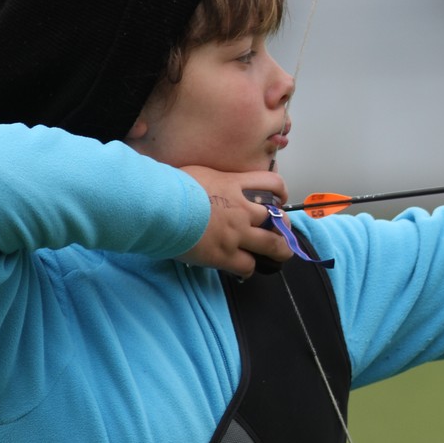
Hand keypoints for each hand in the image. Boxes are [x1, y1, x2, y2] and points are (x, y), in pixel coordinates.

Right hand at [176, 167, 293, 276]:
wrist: (158, 206)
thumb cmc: (171, 186)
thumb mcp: (200, 173)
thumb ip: (215, 181)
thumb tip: (212, 186)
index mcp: (235, 185)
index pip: (272, 184)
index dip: (281, 192)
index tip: (279, 200)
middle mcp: (241, 210)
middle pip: (279, 219)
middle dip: (284, 227)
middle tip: (280, 232)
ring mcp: (235, 233)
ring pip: (272, 246)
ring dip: (280, 251)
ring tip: (279, 255)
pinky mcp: (224, 254)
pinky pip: (247, 266)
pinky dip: (248, 268)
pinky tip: (243, 268)